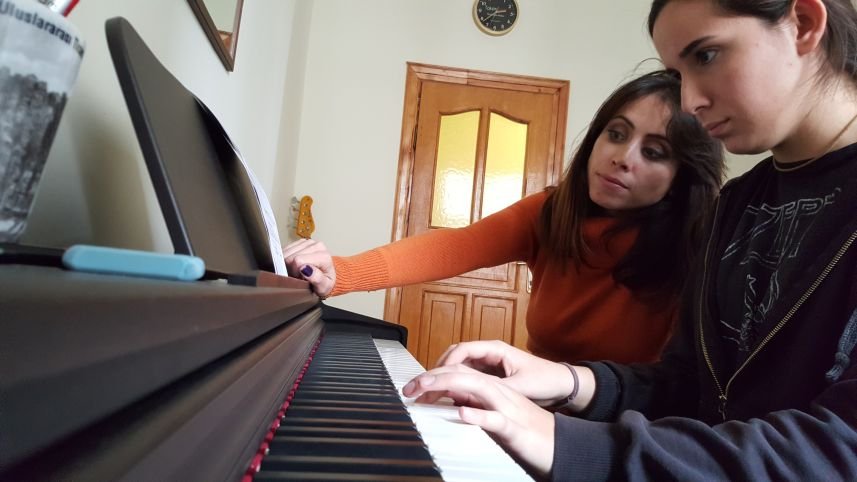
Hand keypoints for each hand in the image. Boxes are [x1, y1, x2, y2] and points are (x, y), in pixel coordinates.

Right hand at [282, 239, 335, 297]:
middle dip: (291, 268)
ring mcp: (309, 242)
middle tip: (298, 275)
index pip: (298, 260)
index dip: (295, 272)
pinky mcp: (302, 241)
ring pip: (287, 252)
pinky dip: (287, 258)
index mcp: (324, 256)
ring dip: (288, 263)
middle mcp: (318, 246)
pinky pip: (286, 249)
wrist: (325, 278)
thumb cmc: (324, 284)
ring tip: (297, 270)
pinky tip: (294, 264)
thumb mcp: (323, 287)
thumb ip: (316, 279)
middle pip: (291, 256)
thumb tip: (305, 268)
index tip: (301, 277)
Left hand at [403, 366, 554, 478]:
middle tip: (409, 387)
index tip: (412, 388)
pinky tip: (462, 412)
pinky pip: (495, 419)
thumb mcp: (495, 413)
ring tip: (426, 388)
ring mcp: (507, 408)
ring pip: (476, 388)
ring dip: (449, 385)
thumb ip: (477, 404)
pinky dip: (478, 414)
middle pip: (463, 374)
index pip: (459, 372)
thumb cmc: (527, 430)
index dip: (434, 376)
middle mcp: (499, 393)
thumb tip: (453, 400)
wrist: (559, 444)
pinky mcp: (515, 428)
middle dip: (433, 377)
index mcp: (493, 389)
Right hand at [429, 340, 575, 406]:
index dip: (444, 363)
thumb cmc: (545, 380)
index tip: (432, 376)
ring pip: (459, 366)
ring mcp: (489, 363)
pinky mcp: (491, 375)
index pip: (461, 350)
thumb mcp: (519, 386)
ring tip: (430, 391)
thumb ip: (494, 388)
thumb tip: (470, 394)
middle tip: (423, 384)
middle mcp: (489, 353)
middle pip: (455, 355)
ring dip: (444, 376)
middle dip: (437, 369)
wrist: (562, 385)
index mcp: (495, 349)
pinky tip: (448, 397)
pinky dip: (455, 384)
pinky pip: (467, 376)